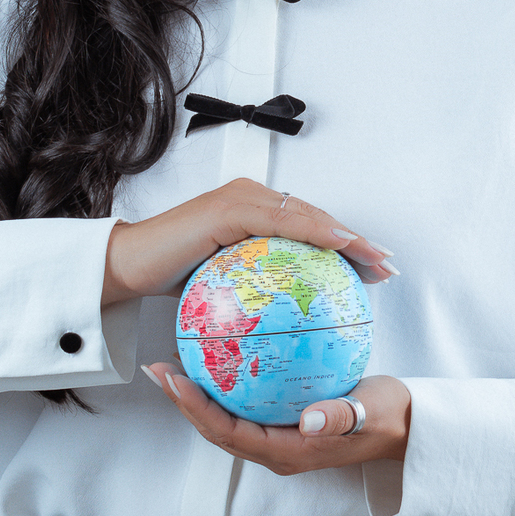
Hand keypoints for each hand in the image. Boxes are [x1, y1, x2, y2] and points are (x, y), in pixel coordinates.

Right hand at [102, 178, 398, 304]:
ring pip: (305, 214)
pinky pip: (281, 219)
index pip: (306, 227)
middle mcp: (249, 197)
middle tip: (386, 265)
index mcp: (250, 211)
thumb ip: (252, 289)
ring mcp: (239, 198)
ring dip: (345, 235)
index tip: (372, 269)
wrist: (128, 266)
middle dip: (354, 240)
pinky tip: (338, 246)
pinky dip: (314, 231)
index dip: (343, 244)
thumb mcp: (222, 288)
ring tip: (374, 259)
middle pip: (314, 217)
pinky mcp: (227, 207)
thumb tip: (285, 319)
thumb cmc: (170, 275)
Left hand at [142, 365, 411, 472]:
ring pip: (227, 420)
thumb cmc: (390, 417)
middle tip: (159, 369)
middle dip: (184, 402)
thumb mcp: (370, 413)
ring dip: (199, 395)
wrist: (408, 425)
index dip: (196, 409)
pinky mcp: (286, 423)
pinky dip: (227, 385)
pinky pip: (247, 406)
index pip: (229, 433)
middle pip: (217, 429)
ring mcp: (280, 438)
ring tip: (175, 362)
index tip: (173, 379)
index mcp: (289, 451)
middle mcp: (278, 449)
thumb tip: (308, 420)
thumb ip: (340, 417)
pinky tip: (221, 354)